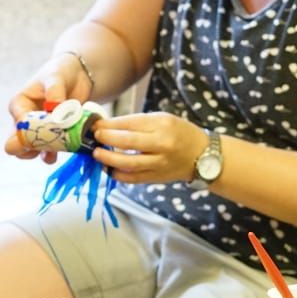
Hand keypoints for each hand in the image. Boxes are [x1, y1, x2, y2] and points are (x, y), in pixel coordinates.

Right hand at [4, 53, 94, 162]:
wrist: (77, 76)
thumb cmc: (60, 73)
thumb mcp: (56, 78)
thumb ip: (54, 91)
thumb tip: (54, 107)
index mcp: (20, 104)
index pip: (19, 122)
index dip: (30, 131)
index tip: (47, 131)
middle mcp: (24, 120)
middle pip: (17, 142)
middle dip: (29, 148)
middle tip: (45, 147)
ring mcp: (37, 130)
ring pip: (30, 151)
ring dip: (42, 153)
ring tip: (53, 153)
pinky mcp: (51, 137)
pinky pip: (47, 152)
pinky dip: (55, 153)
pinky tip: (63, 152)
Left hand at [89, 112, 206, 183]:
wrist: (202, 155)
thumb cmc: (179, 132)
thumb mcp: (161, 119)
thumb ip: (137, 123)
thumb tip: (107, 125)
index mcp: (162, 125)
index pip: (131, 124)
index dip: (110, 125)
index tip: (96, 124)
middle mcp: (162, 145)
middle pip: (129, 143)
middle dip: (107, 139)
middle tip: (94, 137)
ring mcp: (159, 163)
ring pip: (129, 164)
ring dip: (109, 159)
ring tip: (97, 154)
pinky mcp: (156, 178)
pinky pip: (133, 178)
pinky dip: (117, 174)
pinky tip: (108, 168)